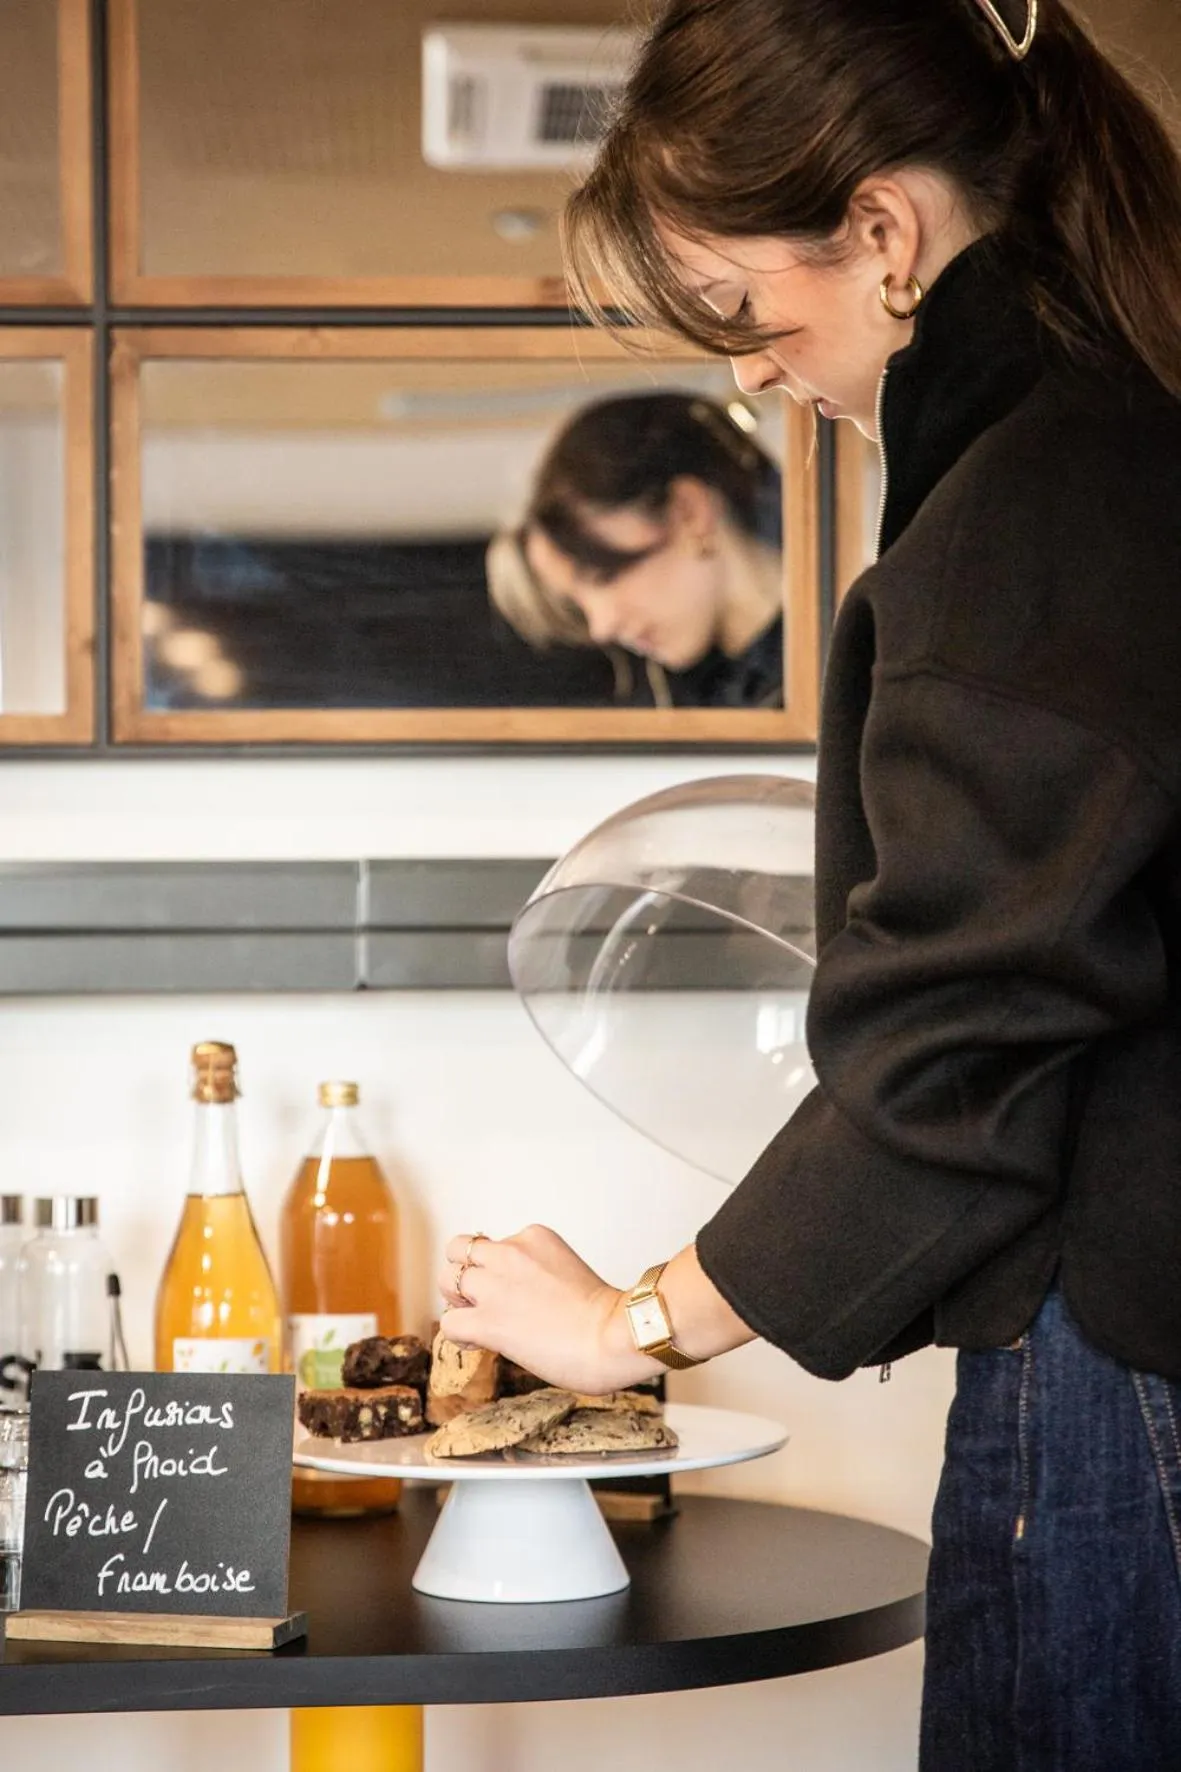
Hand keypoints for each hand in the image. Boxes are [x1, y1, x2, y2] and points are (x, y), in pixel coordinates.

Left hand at [437, 1225, 658, 1395]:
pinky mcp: (488, 1320)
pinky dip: (460, 1334)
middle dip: (464, 1274)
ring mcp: (496, 1285)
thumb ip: (535, 1272)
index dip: (494, 1269)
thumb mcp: (566, 1269)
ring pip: (446, 1280)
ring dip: (457, 1301)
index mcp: (532, 1236)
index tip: (511, 1291)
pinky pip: (450, 1322)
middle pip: (458, 1249)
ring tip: (478, 1320)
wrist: (615, 1336)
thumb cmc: (603, 1315)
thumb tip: (515, 1301)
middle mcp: (510, 1253)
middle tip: (481, 1300)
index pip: (493, 1244)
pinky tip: (480, 1343)